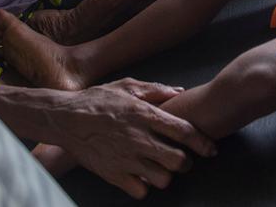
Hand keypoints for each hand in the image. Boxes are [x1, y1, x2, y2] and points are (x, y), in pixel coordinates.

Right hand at [46, 78, 216, 198]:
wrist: (64, 119)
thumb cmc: (97, 99)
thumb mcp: (127, 86)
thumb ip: (156, 90)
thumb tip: (180, 92)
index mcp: (144, 114)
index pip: (184, 131)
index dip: (203, 142)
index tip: (211, 149)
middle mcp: (138, 138)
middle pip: (179, 160)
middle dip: (186, 162)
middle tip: (182, 159)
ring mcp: (126, 158)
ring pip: (163, 179)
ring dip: (167, 175)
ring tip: (162, 168)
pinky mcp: (113, 174)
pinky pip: (141, 190)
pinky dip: (145, 186)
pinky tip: (142, 175)